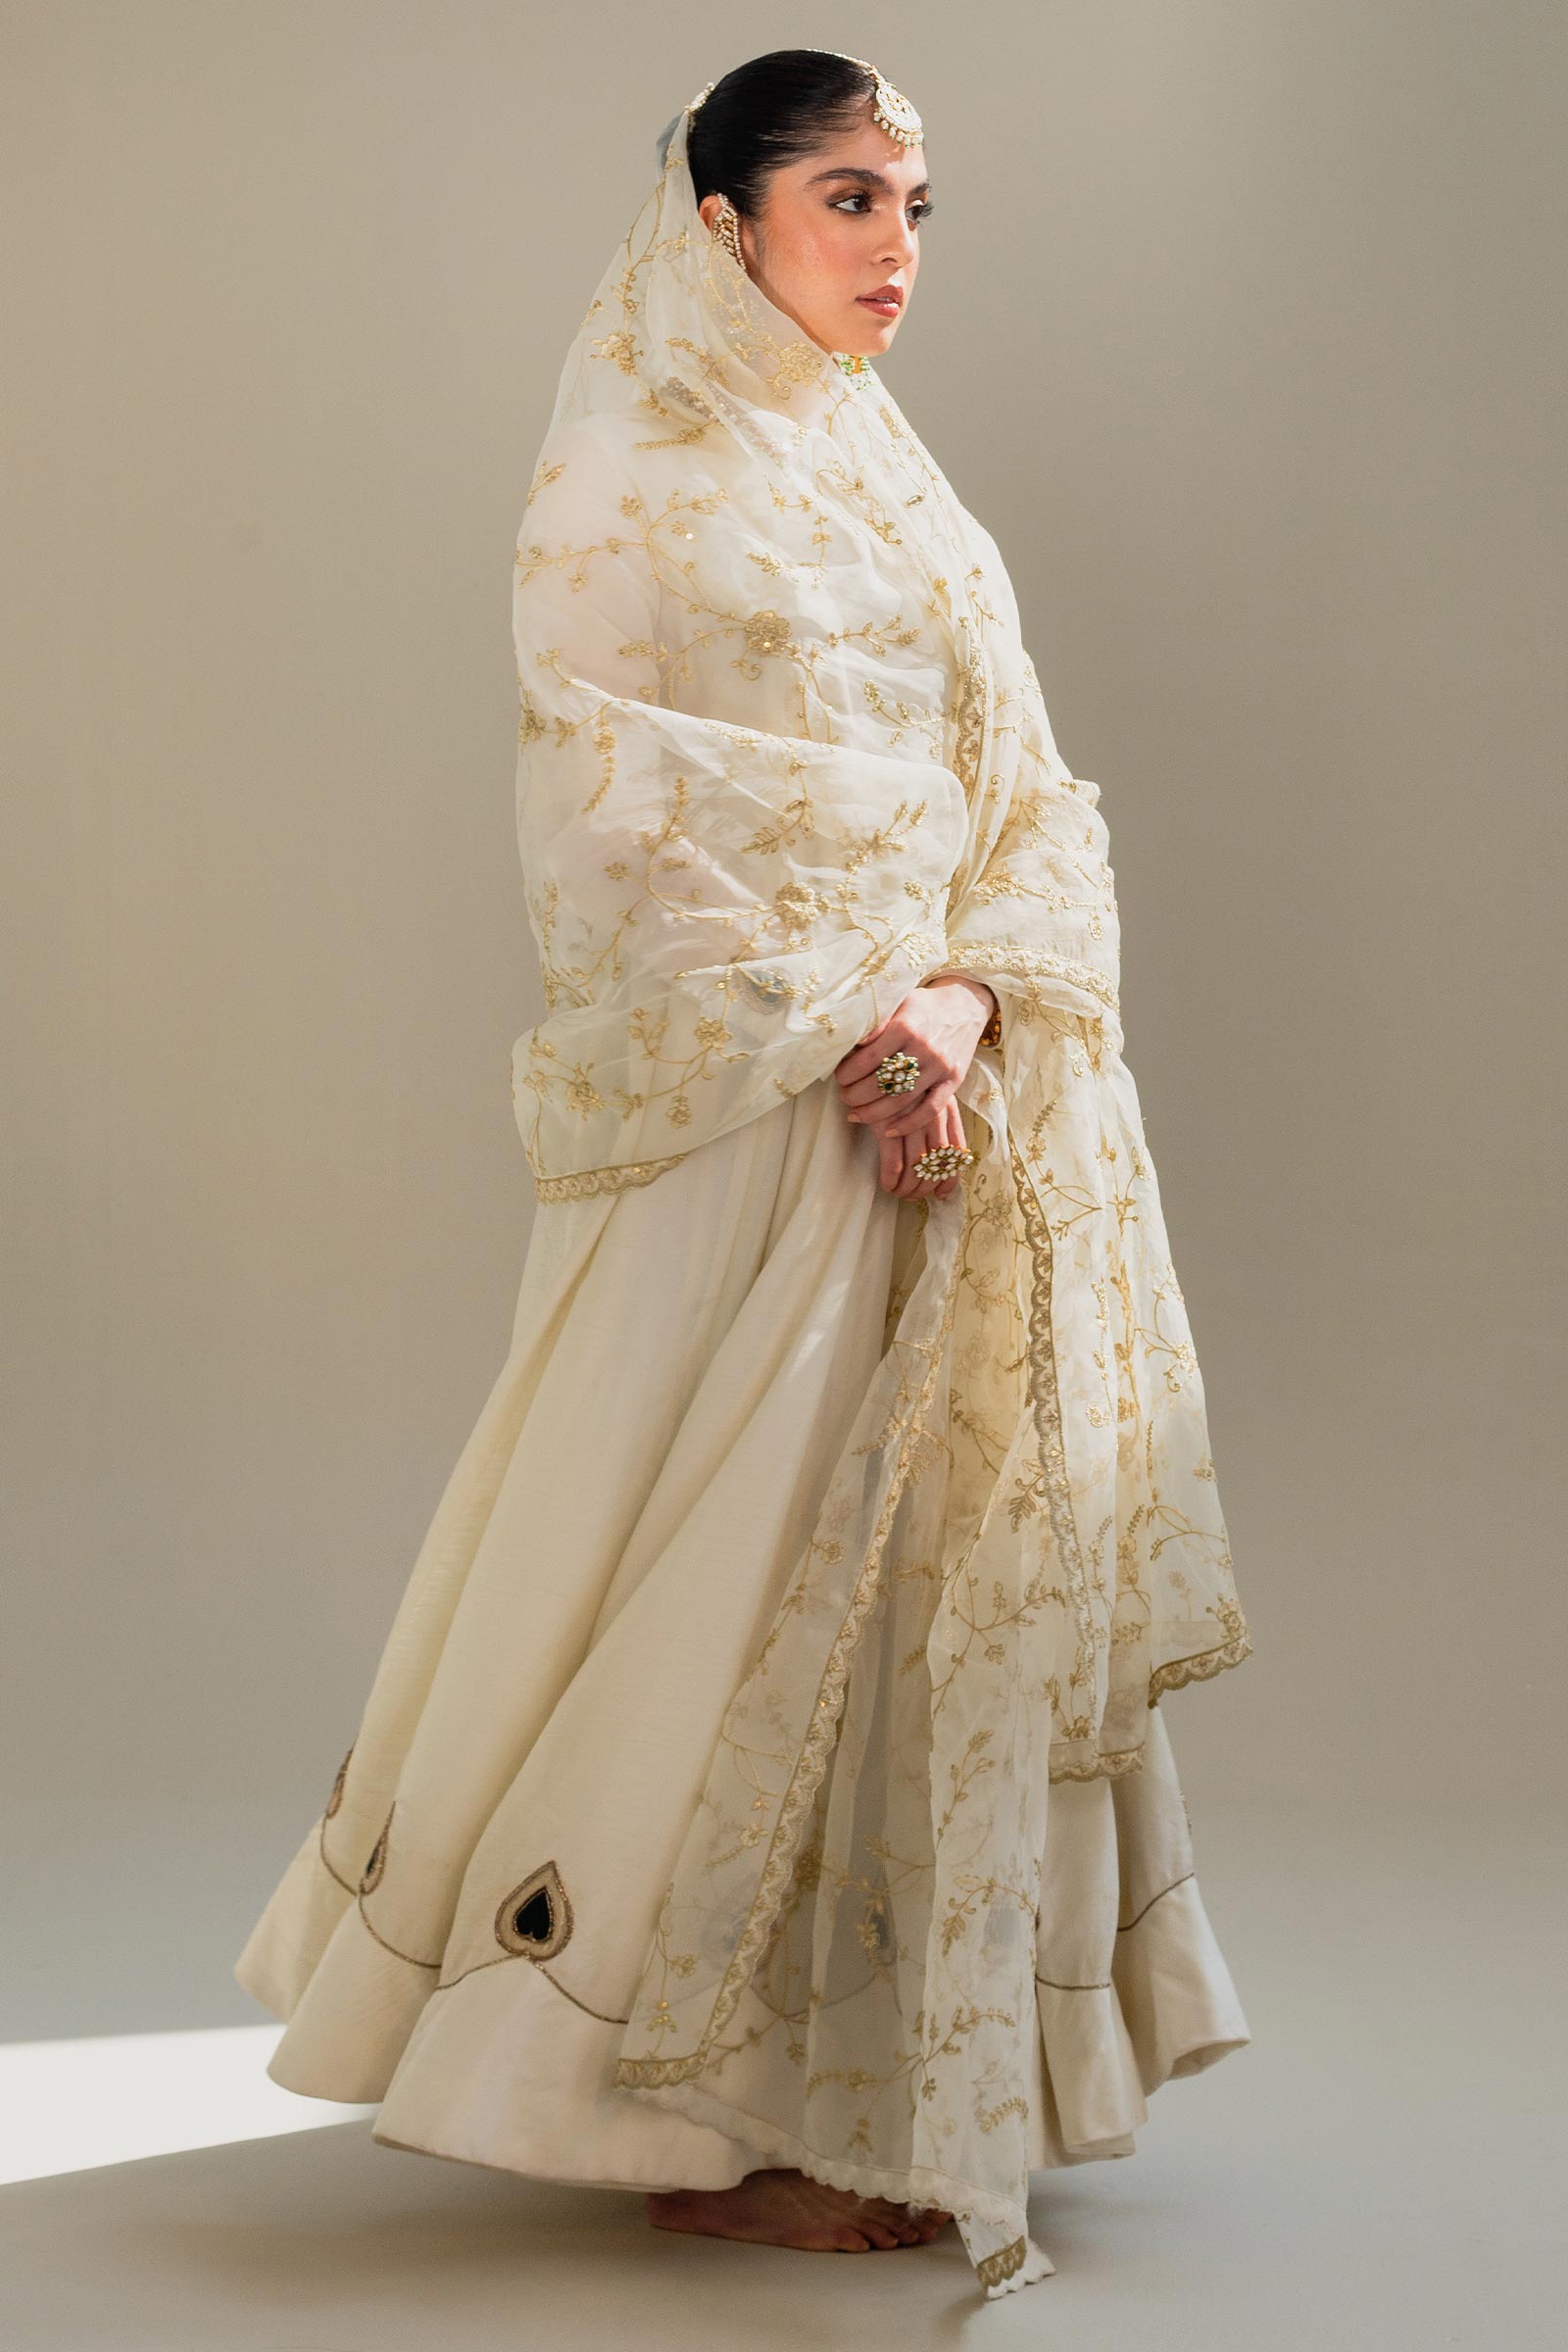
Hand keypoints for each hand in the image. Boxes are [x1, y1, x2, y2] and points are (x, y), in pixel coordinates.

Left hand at [834, 977, 995, 1197]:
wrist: (965, 1006)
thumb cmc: (924, 1006)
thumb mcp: (898, 1002)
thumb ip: (876, 1023)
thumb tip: (852, 1043)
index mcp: (905, 1026)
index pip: (867, 1058)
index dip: (847, 1073)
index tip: (838, 1077)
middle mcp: (924, 1048)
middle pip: (881, 1083)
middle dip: (855, 1095)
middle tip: (844, 1096)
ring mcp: (940, 1067)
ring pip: (902, 1100)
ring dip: (874, 1113)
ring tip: (856, 1115)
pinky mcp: (954, 1080)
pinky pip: (930, 1110)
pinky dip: (908, 1124)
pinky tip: (889, 1131)